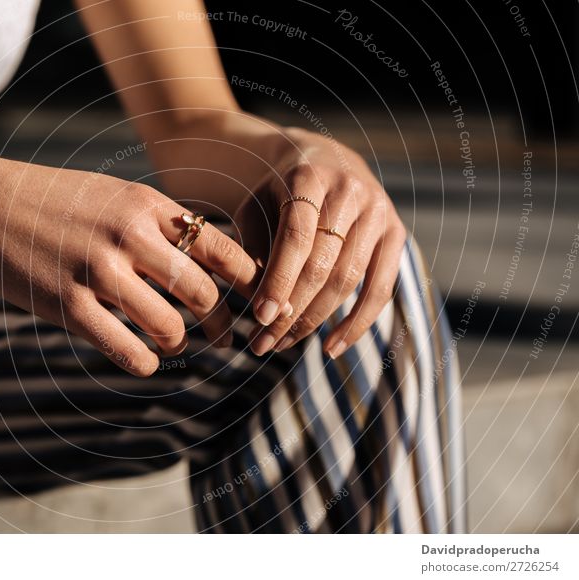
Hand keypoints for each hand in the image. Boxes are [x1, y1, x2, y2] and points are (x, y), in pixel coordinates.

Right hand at [0, 151, 258, 375]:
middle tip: (224, 337)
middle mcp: (129, 235)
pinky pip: (128, 350)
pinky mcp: (68, 305)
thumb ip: (156, 224)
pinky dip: (145, 363)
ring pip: (170, 327)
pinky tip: (143, 360)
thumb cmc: (53, 201)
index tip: (253, 302)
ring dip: (179, 343)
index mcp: (147, 205)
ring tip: (173, 343)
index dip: (249, 284)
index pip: (223, 249)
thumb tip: (204, 262)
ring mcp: (98, 271)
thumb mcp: (113, 195)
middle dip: (221, 323)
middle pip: (204, 294)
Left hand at [234, 127, 405, 357]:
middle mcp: (351, 192)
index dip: (279, 280)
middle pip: (324, 264)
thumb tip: (267, 309)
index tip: (260, 317)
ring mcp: (379, 212)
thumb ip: (256, 250)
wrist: (323, 159)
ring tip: (283, 344)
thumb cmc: (277, 193)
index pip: (296, 236)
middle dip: (292, 310)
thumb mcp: (255, 208)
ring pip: (350, 280)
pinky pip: (381, 288)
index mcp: (309, 178)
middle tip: (263, 343)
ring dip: (315, 321)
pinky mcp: (396, 233)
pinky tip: (331, 347)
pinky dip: (358, 323)